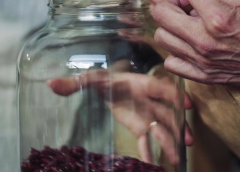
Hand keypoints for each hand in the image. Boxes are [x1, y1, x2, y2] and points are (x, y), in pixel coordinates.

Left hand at [47, 67, 193, 164]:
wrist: (105, 84)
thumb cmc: (102, 77)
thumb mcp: (88, 78)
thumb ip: (72, 83)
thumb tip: (51, 83)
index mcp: (140, 83)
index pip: (160, 88)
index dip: (174, 96)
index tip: (186, 105)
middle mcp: (148, 99)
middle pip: (165, 113)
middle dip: (177, 125)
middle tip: (187, 140)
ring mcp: (146, 114)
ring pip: (162, 127)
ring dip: (172, 140)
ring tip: (180, 156)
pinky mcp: (139, 126)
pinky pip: (146, 140)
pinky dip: (150, 151)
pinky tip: (154, 165)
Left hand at [152, 0, 239, 91]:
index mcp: (218, 16)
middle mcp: (205, 39)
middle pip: (161, 13)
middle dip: (172, 2)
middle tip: (185, 4)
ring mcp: (201, 60)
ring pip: (162, 37)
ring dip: (171, 26)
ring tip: (187, 24)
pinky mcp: (203, 76)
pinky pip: (171, 62)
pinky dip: (176, 51)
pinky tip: (189, 44)